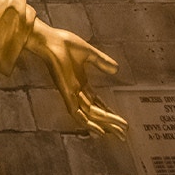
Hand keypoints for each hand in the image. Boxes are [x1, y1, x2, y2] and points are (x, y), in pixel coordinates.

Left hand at [28, 18, 127, 138]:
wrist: (49, 40)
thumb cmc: (63, 44)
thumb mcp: (89, 54)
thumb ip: (102, 61)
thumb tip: (116, 69)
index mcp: (81, 83)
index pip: (97, 103)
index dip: (109, 113)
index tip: (121, 122)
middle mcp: (76, 91)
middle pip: (96, 113)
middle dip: (111, 123)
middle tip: (124, 134)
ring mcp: (71, 94)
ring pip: (90, 116)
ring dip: (105, 125)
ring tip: (119, 133)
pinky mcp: (66, 93)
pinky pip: (77, 113)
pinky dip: (88, 123)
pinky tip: (100, 131)